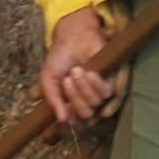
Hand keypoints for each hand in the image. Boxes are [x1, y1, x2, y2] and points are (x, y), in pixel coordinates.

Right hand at [40, 7, 113, 123]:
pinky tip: (88, 72)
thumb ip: (52, 98)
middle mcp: (86, 100)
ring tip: (76, 71)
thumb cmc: (59, 57)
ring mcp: (98, 92)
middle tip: (67, 80)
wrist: (71, 38)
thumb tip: (62, 120)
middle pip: (85, 114)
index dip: (68, 113)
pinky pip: (106, 93)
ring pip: (95, 104)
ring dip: (83, 88)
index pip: (74, 120)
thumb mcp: (48, 78)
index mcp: (71, 102)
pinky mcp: (110, 82)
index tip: (61, 99)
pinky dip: (95, 84)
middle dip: (74, 97)